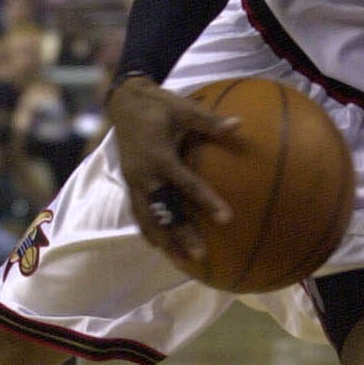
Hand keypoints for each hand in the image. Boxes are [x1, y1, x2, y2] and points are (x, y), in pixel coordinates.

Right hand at [108, 76, 238, 264]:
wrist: (123, 102)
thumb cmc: (157, 105)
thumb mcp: (183, 108)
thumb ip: (210, 121)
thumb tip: (239, 125)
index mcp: (159, 156)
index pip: (186, 184)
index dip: (206, 202)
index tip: (226, 219)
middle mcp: (144, 174)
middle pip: (163, 211)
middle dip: (180, 235)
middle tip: (200, 255)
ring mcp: (134, 181)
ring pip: (148, 218)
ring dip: (164, 240)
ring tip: (181, 262)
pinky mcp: (129, 184)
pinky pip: (138, 212)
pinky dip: (148, 230)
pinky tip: (160, 247)